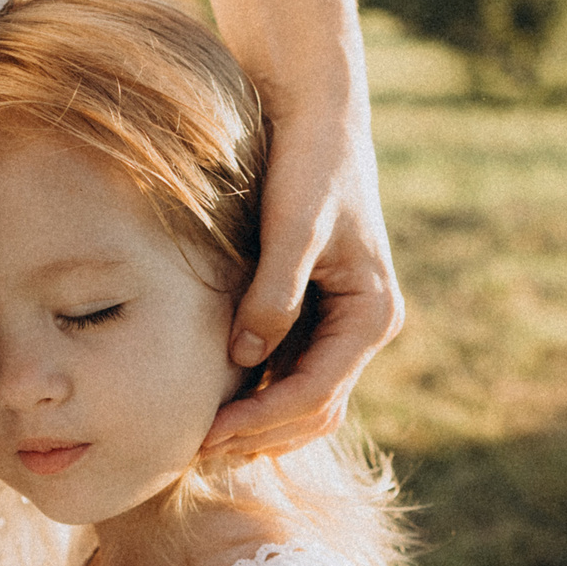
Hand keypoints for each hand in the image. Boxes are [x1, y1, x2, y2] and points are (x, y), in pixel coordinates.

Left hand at [202, 88, 401, 460]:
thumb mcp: (293, 224)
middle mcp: (364, 329)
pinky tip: (212, 403)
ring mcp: (340, 326)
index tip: (206, 435)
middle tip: (194, 451)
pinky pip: (287, 374)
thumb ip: (274, 294)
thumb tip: (245, 359)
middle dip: (258, 436)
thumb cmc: (310, 162)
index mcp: (372, 314)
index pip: (316, 393)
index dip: (260, 421)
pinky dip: (255, 396)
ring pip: (302, 403)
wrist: (315, 114)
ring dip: (256, 426)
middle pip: (313, 413)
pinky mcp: (314, 316)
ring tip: (199, 440)